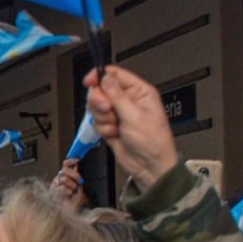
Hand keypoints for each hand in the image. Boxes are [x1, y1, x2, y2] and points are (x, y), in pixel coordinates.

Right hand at [49, 159, 83, 211]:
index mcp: (65, 176)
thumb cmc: (73, 199)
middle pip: (64, 170)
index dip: (70, 161)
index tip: (77, 160)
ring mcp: (55, 185)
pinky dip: (68, 190)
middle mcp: (59, 179)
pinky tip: (69, 193)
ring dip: (72, 184)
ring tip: (74, 189)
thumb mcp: (78, 185)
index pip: (65, 165)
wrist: (69, 210)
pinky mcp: (52, 191)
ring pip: (63, 178)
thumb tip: (77, 165)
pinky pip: (61, 186)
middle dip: (74, 174)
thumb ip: (76, 176)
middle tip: (80, 179)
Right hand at [85, 67, 178, 189]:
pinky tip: (115, 134)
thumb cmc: (153, 142)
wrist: (149, 166)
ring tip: (115, 125)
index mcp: (139, 92)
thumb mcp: (134, 115)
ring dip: (102, 118)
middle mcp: (127, 101)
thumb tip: (105, 77)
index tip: (89, 82)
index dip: (100, 76)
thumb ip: (116, 95)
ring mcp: (118, 114)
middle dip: (100, 102)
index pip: (115, 75)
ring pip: (96, 107)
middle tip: (108, 110)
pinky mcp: (110, 126)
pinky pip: (97, 122)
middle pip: (101, 90)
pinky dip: (103, 129)